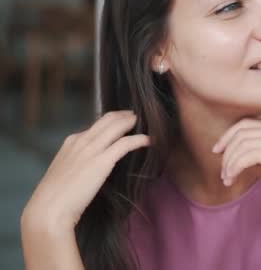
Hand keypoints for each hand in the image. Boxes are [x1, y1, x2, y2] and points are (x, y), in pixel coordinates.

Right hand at [22, 111, 149, 233]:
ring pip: (117, 126)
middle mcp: (82, 140)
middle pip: (108, 119)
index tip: (123, 121)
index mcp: (72, 142)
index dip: (112, 121)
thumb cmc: (56, 196)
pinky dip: (139, 139)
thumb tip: (94, 163)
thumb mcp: (66, 170)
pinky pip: (126, 143)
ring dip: (132, 122)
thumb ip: (79, 162)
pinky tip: (149, 140)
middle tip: (137, 116)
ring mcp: (92, 149)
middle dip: (125, 115)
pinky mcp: (103, 160)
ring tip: (145, 122)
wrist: (49, 209)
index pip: (96, 124)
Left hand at [213, 119, 260, 222]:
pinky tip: (233, 178)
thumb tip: (237, 155)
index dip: (228, 136)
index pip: (247, 123)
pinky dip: (236, 166)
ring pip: (244, 143)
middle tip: (223, 172)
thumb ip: (258, 158)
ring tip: (227, 179)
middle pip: (243, 131)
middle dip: (227, 151)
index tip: (217, 152)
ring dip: (230, 162)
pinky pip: (251, 155)